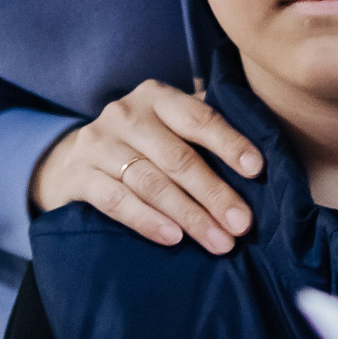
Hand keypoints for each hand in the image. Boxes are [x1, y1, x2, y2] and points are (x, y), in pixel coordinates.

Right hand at [30, 81, 260, 253]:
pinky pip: (116, 200)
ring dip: (189, 215)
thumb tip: (263, 162)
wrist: (74, 160)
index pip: (199, 118)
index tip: (256, 170)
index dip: (229, 143)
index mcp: (157, 96)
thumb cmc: (143, 144)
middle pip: (178, 157)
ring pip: (151, 183)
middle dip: (214, 194)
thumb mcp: (170, 126)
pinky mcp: (78, 174)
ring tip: (218, 241)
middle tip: (242, 224)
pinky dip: (147, 221)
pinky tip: (174, 238)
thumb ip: (205, 133)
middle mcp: (126, 113)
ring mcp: (98, 143)